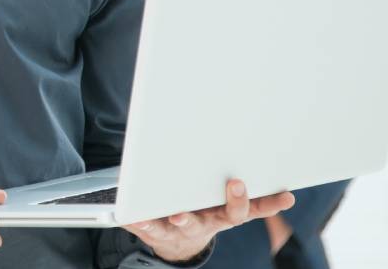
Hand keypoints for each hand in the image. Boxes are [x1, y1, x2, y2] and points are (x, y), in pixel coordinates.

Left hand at [124, 179, 294, 262]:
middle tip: (236, 184)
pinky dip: (142, 222)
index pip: (254, 207)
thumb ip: (241, 191)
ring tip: (178, 214)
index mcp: (226, 211)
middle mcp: (211, 220)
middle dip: (235, 200)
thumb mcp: (221, 203)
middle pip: (230, 214)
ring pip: (189, 223)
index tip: (286, 195)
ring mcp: (187, 227)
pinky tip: (134, 217)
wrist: (174, 242)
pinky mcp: (159, 231)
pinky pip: (151, 228)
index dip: (271, 203)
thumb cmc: (198, 211)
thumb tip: (273, 178)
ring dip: (185, 218)